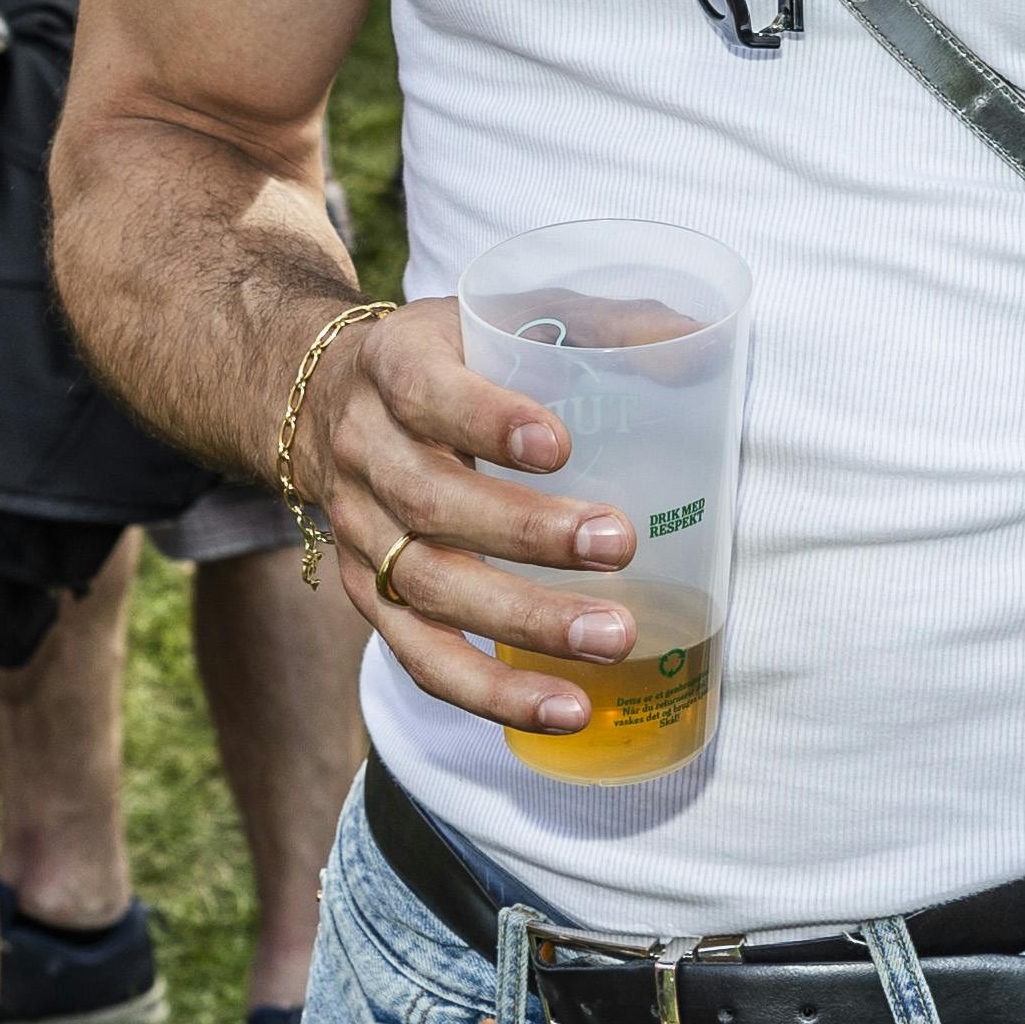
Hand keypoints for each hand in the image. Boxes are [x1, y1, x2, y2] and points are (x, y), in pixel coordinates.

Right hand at [300, 303, 646, 734]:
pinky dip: (493, 691)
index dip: (486, 420)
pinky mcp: (368, 597)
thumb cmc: (452, 357)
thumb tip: (699, 339)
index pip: (425, 392)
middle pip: (431, 502)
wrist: (325, 402)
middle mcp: (364, 452)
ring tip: (614, 640)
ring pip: (429, 588)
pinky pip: (422, 658)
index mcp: (392, 367)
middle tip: (621, 544)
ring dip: (524, 623)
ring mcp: (361, 533)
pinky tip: (566, 710)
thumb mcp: (499, 313)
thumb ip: (592, 322)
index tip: (560, 444)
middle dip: (528, 532)